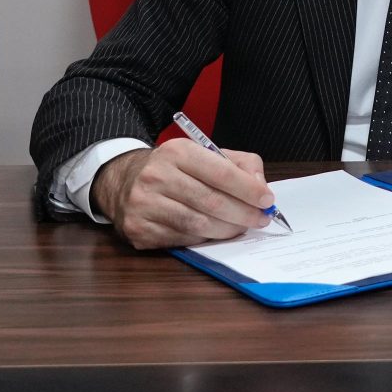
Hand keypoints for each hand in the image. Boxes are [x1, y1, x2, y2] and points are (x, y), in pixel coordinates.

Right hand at [93, 139, 274, 248]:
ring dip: (227, 230)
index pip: (220, 172)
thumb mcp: (203, 154)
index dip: (248, 189)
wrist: (124, 181)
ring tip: (242, 228)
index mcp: (176, 151)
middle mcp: (156, 176)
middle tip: (261, 219)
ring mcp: (144, 204)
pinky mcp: (139, 229)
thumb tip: (260, 187)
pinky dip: (204, 239)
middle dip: (243, 214)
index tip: (267, 200)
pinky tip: (214, 234)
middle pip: (211, 201)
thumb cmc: (174, 169)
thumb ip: (239, 164)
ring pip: (198, 225)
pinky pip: (182, 240)